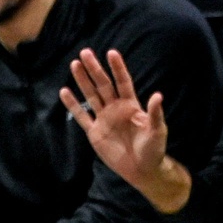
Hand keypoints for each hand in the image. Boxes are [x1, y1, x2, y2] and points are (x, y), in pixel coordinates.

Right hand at [61, 48, 190, 212]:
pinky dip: (72, 105)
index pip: (123, 82)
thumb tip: (158, 95)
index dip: (117, 68)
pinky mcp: (95, 132)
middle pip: (103, 85)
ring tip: (75, 64)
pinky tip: (64, 92)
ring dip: (83, 81)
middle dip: (95, 69)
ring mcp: (104, 118)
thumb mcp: (158, 131)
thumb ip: (155, 113)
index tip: (111, 52)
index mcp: (131, 105)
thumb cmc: (154, 150)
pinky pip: (81, 116)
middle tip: (85, 52)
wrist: (142, 171)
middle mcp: (115, 108)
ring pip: (91, 95)